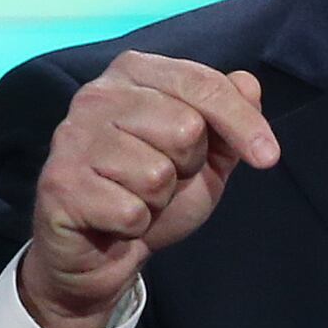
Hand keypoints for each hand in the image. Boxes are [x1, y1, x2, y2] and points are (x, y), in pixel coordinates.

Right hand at [23, 51, 280, 327]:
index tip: (268, 158)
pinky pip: (130, 211)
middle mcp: (96, 95)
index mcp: (132, 73)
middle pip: (184, 127)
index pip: (203, 84)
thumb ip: (230, 117)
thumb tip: (248, 84)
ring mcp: (71, 138)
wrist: (100, 254)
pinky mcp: (59, 185)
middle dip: (186, 166)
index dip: (243, 123)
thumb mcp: (205, 155)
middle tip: (161, 180)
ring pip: (157, 173)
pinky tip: (113, 219)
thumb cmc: (153, 194)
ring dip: (158, 200)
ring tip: (134, 197)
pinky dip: (135, 226)